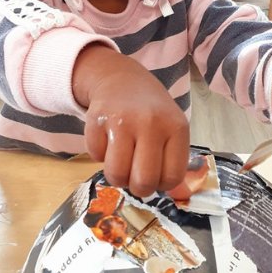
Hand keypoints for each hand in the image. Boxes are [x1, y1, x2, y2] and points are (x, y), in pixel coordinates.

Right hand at [75, 45, 191, 197]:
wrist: (122, 78)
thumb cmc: (152, 113)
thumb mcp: (172, 129)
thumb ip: (173, 159)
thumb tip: (171, 194)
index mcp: (176, 128)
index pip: (172, 177)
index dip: (162, 185)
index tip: (156, 177)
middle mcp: (151, 124)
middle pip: (143, 181)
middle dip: (138, 188)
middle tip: (135, 178)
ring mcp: (123, 120)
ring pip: (116, 174)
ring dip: (116, 177)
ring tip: (121, 164)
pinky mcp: (97, 118)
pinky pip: (95, 156)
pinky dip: (99, 155)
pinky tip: (108, 142)